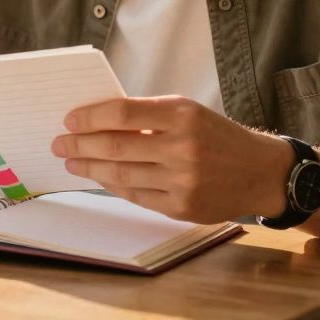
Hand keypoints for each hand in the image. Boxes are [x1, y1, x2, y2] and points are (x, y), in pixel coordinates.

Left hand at [52, 96, 292, 223]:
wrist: (260, 172)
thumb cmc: (217, 136)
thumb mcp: (189, 112)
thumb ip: (148, 115)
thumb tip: (97, 120)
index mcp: (183, 115)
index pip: (123, 112)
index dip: (90, 117)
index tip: (69, 120)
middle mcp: (183, 148)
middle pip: (116, 146)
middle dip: (80, 145)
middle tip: (59, 143)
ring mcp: (182, 181)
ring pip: (121, 175)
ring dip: (89, 168)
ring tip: (72, 160)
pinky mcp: (181, 207)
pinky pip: (135, 196)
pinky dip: (112, 185)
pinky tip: (99, 177)